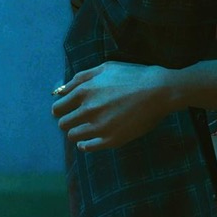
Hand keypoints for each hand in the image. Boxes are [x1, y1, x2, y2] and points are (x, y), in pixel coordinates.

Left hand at [51, 61, 178, 151]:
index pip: (58, 108)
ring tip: (87, 128)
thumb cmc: (132, 76)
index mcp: (84, 91)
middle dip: (68, 121)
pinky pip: (88, 147)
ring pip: (73, 136)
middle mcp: (88, 110)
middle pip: (63, 124)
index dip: (61, 110)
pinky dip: (85, 145)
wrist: (159, 91)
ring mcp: (99, 126)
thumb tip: (59, 90)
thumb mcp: (104, 68)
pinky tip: (89, 141)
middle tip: (78, 120)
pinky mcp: (112, 139)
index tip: (66, 111)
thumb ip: (79, 78)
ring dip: (76, 133)